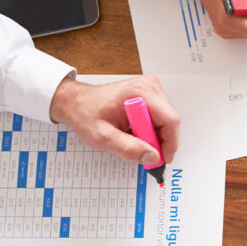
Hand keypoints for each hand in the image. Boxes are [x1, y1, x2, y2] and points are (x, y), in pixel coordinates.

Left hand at [49, 75, 179, 164]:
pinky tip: (135, 131)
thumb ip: (129, 148)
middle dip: (158, 141)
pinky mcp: (150, 95)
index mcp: (140, 92)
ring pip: (166, 122)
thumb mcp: (103, 137)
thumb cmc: (86, 113)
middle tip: (140, 150)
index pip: (170, 120)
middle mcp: (149, 87)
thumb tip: (153, 157)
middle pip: (169, 122)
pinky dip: (150, 130)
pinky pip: (160, 118)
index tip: (162, 158)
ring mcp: (150, 90)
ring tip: (132, 137)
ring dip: (153, 136)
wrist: (76, 103)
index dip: (169, 143)